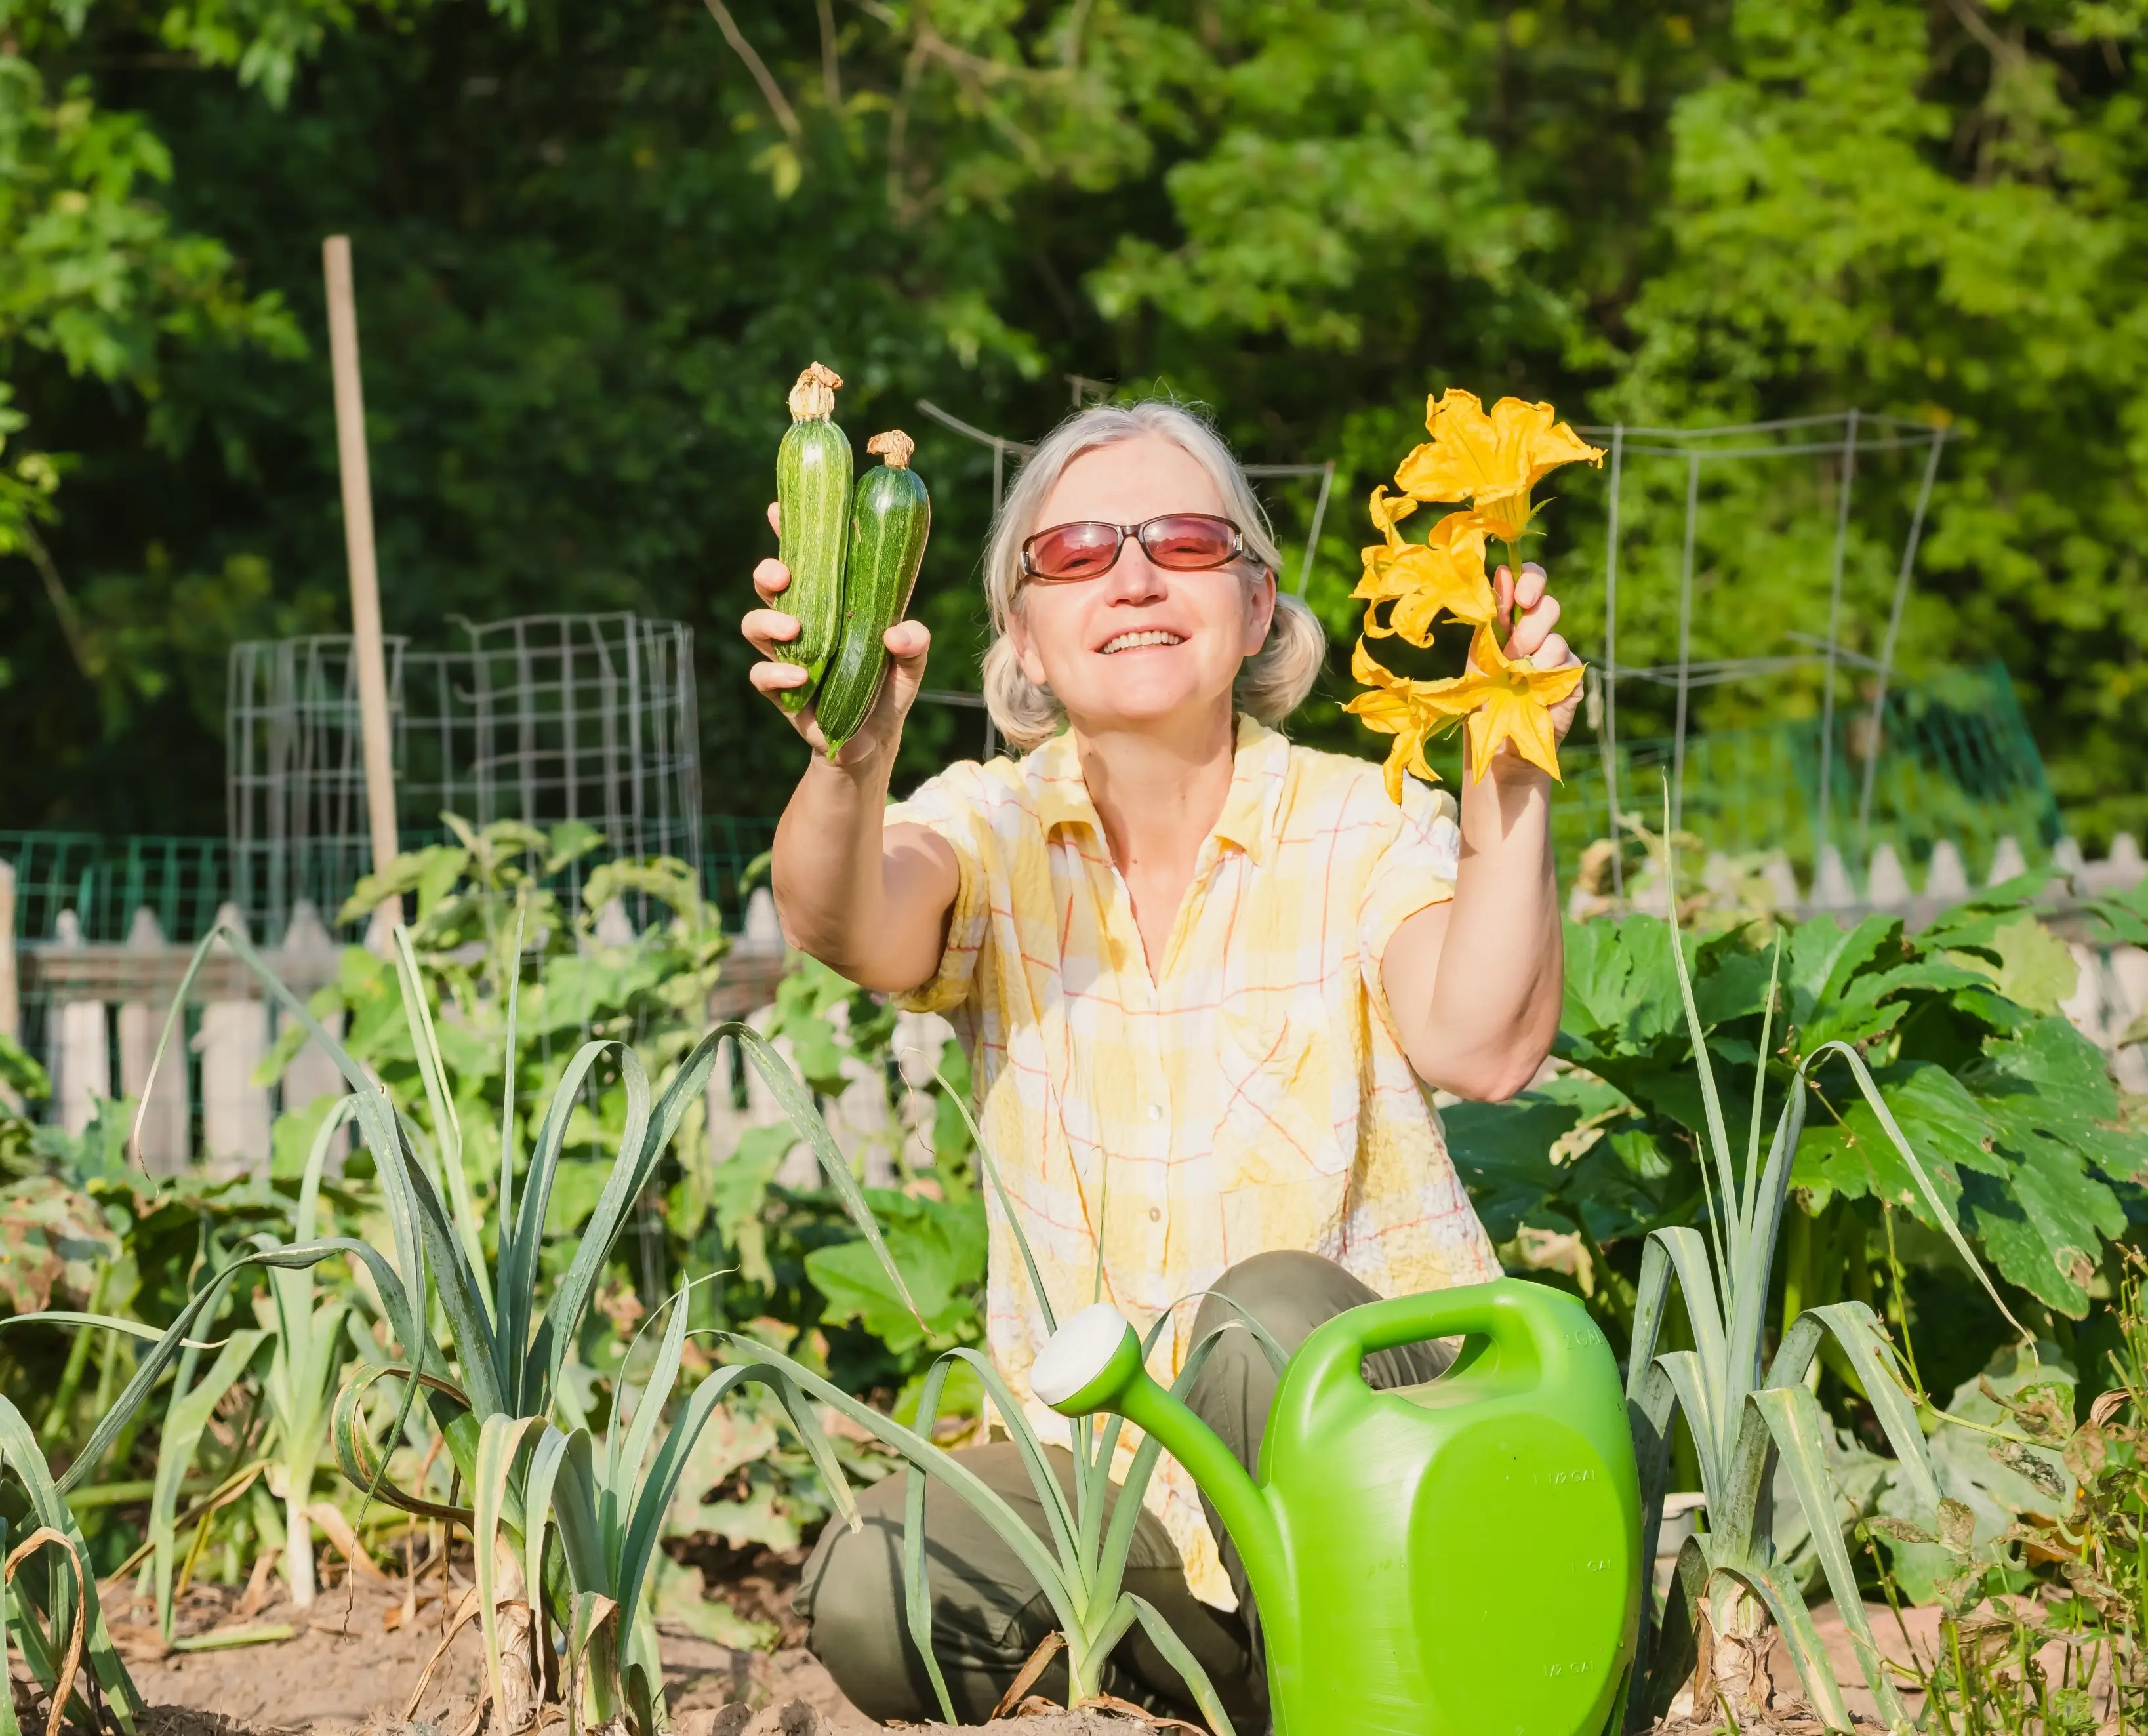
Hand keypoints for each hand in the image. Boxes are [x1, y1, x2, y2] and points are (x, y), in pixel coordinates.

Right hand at [743, 502, 932, 766]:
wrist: (873, 745)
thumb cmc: (887, 692)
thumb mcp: (910, 665)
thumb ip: (914, 645)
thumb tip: (898, 632)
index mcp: (832, 605)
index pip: (807, 561)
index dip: (789, 534)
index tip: (776, 510)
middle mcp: (804, 624)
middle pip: (770, 587)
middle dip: (768, 573)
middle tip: (783, 575)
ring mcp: (787, 656)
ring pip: (755, 625)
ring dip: (767, 621)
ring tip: (794, 630)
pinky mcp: (780, 691)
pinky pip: (761, 675)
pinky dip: (775, 674)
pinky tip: (799, 679)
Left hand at [1470, 559, 1581, 762]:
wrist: (1497, 743)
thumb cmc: (1483, 697)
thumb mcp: (1482, 653)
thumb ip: (1493, 615)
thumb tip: (1503, 571)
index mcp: (1513, 622)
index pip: (1532, 583)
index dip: (1531, 580)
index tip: (1522, 595)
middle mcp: (1539, 633)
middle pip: (1548, 605)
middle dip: (1530, 625)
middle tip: (1515, 650)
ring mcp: (1557, 654)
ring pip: (1556, 636)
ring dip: (1535, 654)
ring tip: (1518, 676)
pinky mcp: (1571, 676)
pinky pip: (1566, 660)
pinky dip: (1547, 671)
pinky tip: (1534, 687)